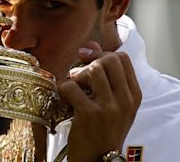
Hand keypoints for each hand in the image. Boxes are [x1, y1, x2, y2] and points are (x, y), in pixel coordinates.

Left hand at [58, 41, 141, 161]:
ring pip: (91, 70)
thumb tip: (89, 46)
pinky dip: (63, 89)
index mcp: (133, 95)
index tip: (88, 62)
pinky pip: (71, 86)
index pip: (121, 58)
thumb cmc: (103, 128)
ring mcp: (108, 107)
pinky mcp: (89, 113)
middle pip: (107, 59)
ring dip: (76, 76)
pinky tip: (65, 99)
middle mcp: (125, 99)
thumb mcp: (112, 103)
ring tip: (73, 88)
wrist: (98, 159)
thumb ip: (104, 74)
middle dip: (89, 63)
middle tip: (79, 76)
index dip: (101, 54)